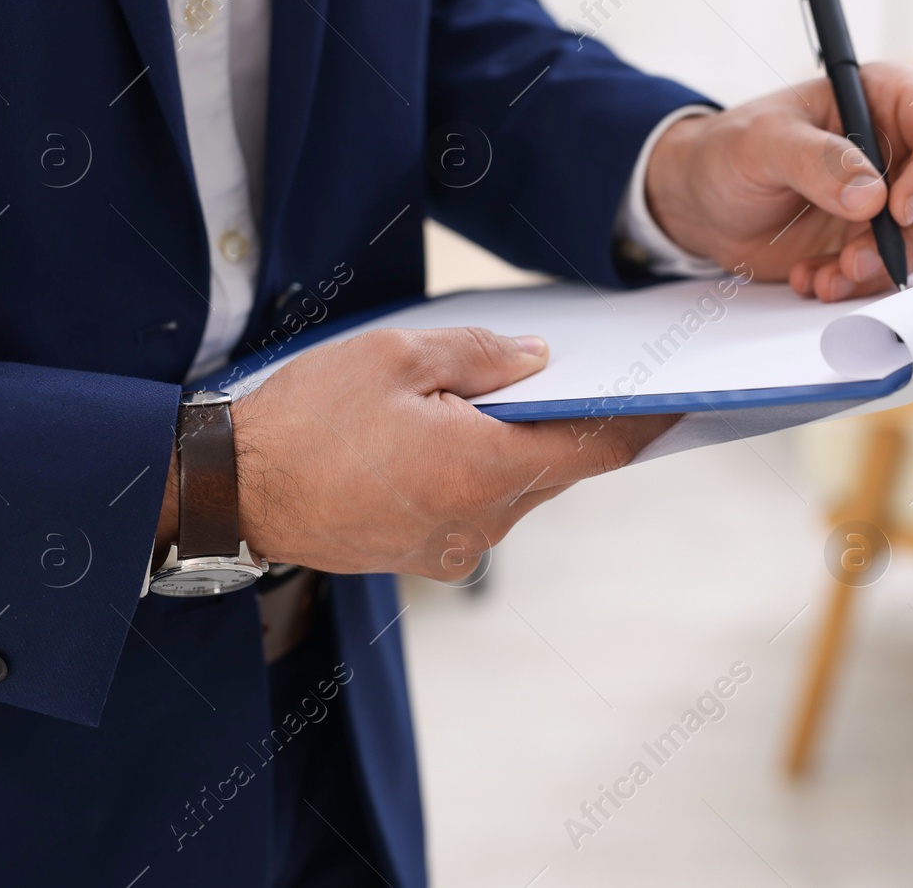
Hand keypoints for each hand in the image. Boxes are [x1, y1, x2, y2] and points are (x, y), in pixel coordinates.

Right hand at [157, 328, 676, 578]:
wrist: (231, 492)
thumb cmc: (306, 419)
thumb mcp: (397, 357)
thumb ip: (481, 357)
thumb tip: (539, 361)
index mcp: (484, 470)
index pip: (595, 448)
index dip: (643, 422)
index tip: (681, 400)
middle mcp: (481, 522)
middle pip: (557, 468)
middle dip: (575, 422)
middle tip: (594, 375)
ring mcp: (454, 547)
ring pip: (518, 488)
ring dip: (524, 446)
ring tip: (511, 396)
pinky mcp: (426, 555)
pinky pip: (480, 506)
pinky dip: (486, 470)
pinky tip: (461, 433)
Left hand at [644, 61, 912, 299]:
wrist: (702, 204)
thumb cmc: (728, 152)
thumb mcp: (761, 144)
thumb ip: (816, 161)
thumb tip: (873, 196)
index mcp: (885, 99)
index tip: (898, 211)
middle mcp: (901, 148)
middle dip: (903, 239)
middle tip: (852, 261)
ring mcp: (891, 199)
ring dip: (877, 270)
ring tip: (823, 277)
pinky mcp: (874, 241)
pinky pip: (891, 272)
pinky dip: (856, 286)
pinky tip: (813, 280)